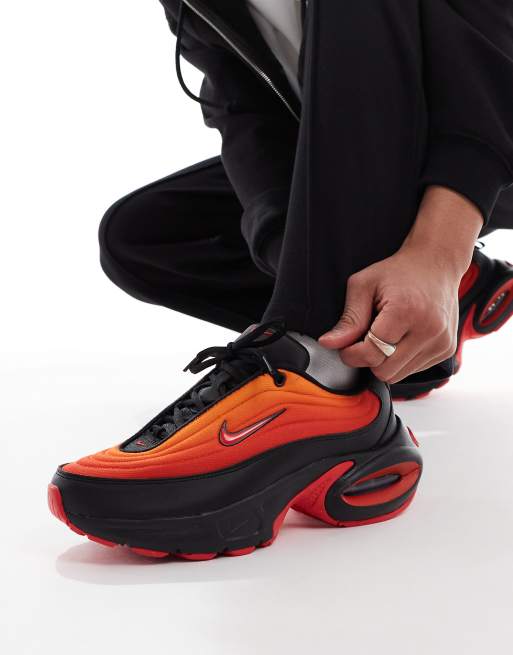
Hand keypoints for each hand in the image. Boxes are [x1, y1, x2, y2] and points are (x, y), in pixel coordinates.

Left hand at [319, 186, 483, 382]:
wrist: (436, 262)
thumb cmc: (397, 272)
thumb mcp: (363, 285)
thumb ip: (348, 319)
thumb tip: (327, 343)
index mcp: (406, 311)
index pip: (371, 353)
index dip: (351, 354)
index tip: (346, 345)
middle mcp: (429, 329)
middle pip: (384, 371)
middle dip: (369, 358)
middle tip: (366, 337)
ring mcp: (442, 341)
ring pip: (398, 375)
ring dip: (385, 361)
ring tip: (387, 334)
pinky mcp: (448, 349)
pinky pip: (413, 370)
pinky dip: (401, 360)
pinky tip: (403, 337)